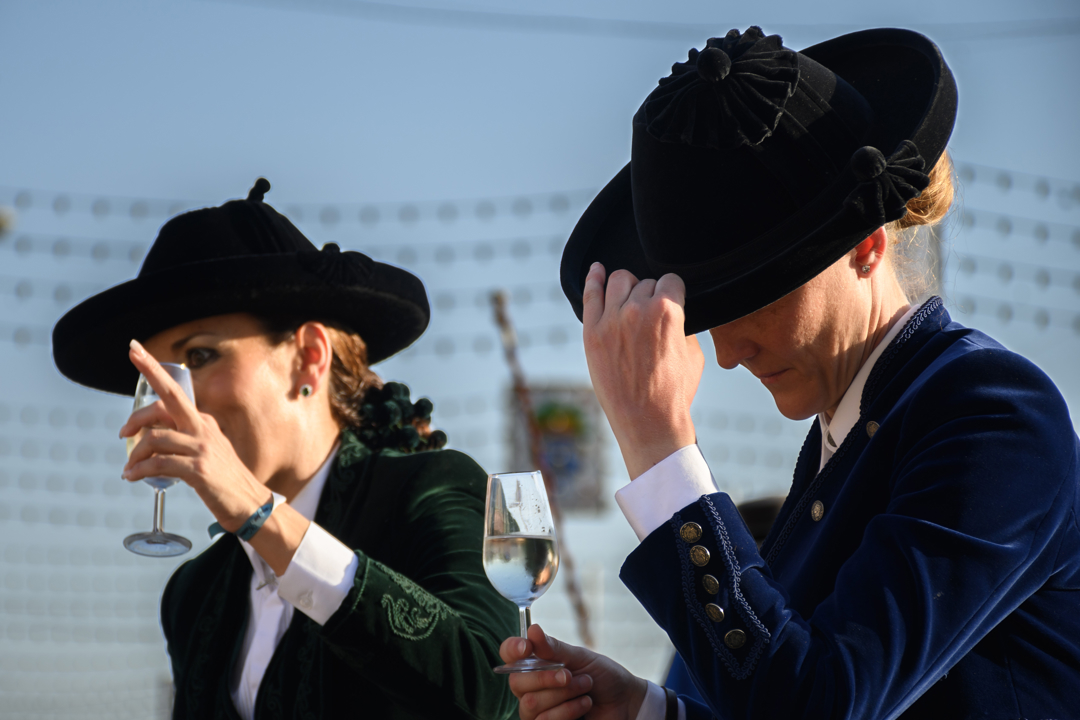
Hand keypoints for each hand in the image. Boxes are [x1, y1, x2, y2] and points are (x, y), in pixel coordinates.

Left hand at [120, 341, 280, 534]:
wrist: (250, 505)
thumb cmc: (225, 481)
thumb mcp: (207, 452)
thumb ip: (183, 441)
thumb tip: (150, 440)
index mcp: (204, 422)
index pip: (175, 390)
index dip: (152, 369)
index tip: (134, 350)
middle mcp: (203, 428)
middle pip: (166, 401)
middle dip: (136, 409)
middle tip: (121, 432)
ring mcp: (202, 447)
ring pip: (154, 438)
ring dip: (134, 455)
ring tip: (129, 469)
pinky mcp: (198, 469)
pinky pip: (158, 464)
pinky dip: (140, 471)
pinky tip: (133, 478)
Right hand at [500, 625, 647, 719]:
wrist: (624, 702)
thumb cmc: (602, 676)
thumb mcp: (581, 657)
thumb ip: (555, 648)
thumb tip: (533, 630)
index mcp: (536, 663)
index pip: (509, 654)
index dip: (512, 649)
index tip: (527, 647)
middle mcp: (531, 687)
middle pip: (517, 683)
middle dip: (547, 678)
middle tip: (570, 675)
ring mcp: (537, 710)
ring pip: (530, 704)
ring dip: (563, 695)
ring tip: (585, 689)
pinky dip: (568, 711)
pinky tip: (583, 705)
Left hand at [582, 263, 704, 478]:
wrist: (648, 422)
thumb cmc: (674, 391)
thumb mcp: (693, 353)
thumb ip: (682, 324)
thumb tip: (674, 311)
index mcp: (668, 311)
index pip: (671, 280)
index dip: (673, 292)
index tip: (671, 302)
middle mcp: (638, 309)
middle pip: (645, 282)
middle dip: (651, 295)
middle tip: (651, 318)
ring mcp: (611, 319)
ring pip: (619, 281)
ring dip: (628, 288)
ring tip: (630, 302)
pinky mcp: (592, 332)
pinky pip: (589, 294)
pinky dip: (593, 278)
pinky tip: (596, 271)